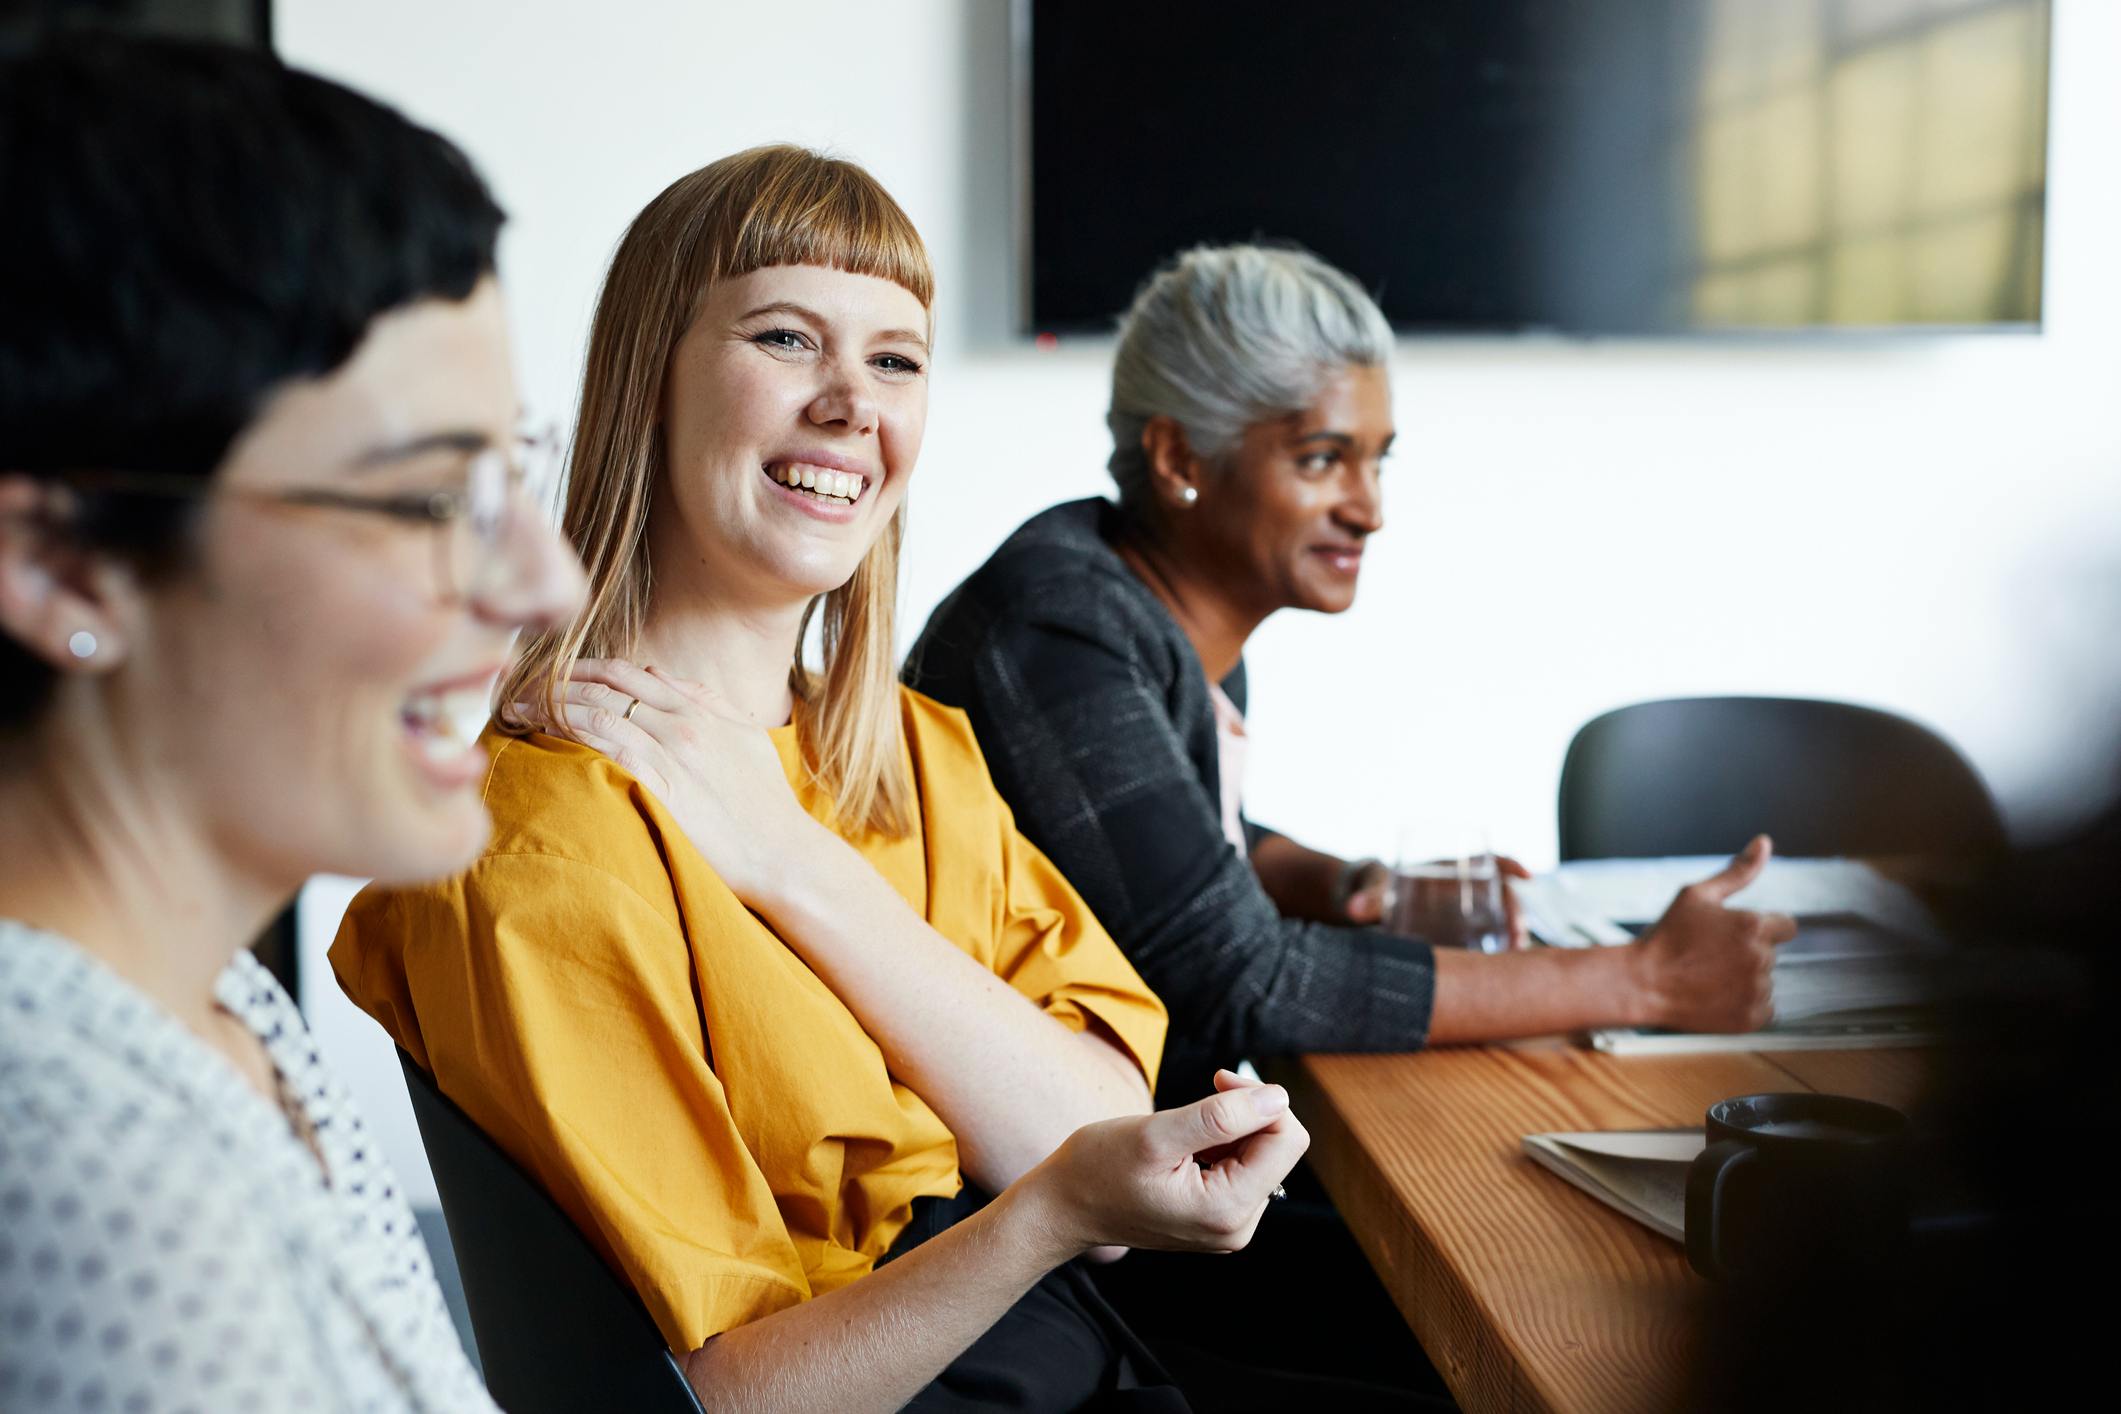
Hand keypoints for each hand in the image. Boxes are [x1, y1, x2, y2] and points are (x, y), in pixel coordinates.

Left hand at [516, 658, 828, 902]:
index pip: (628, 672)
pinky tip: (543, 731)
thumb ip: (706, 702)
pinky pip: (604, 743)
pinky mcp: (660, 783)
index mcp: (700, 709)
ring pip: (598, 708)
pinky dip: (569, 728)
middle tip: (517, 686)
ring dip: (549, 701)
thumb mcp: (746, 739)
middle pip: (604, 684)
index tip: (550, 673)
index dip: (582, 667)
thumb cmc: (765, 806)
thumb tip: (661, 677)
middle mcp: (682, 722)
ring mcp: (671, 751)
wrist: (782, 854)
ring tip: (515, 706)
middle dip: (554, 679)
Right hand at [1019, 1069, 1308, 1263]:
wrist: (1064, 1206)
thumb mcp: (1156, 1134)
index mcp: (1226, 1210)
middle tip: (1204, 1092)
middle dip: (1246, 1112)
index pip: (1287, 1140)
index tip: (1218, 1081)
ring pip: (1261, 1155)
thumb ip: (1221, 1116)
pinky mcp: (1219, 1218)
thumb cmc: (1098, 1169)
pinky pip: (1242, 1168)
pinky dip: (1221, 1144)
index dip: (1259, 1099)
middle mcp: (1237, 1227)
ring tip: (1184, 1129)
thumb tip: (1277, 1097)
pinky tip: (1186, 1146)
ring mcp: (1229, 1226)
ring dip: (1231, 1128)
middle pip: (1278, 1148)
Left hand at [1348, 855, 1533, 947]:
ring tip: (1513, 962)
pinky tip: (1504, 980)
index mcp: (1455, 870)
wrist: (1376, 907)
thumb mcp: (1379, 891)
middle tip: (1516, 941)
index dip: (1511, 865)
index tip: (1527, 876)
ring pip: (1505, 924)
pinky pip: (1493, 945)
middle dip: (1517, 916)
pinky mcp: (1470, 938)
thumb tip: (1352, 909)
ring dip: (1515, 941)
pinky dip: (1502, 958)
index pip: (1492, 861)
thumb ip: (1369, 898)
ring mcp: (1474, 915)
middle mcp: (1472, 890)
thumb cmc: (1382, 889)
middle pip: (1506, 897)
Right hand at [1627, 836, 1797, 1031]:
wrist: (1642, 983)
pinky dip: (1744, 1004)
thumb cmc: (1667, 935)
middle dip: (1747, 953)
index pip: (1786, 927)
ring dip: (1745, 979)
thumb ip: (1738, 871)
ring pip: (1765, 981)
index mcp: (1754, 925)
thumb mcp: (1697, 895)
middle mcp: (1761, 958)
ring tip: (1709, 977)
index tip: (1733, 936)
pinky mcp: (1750, 1019)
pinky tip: (1717, 996)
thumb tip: (1765, 842)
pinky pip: (1763, 1009)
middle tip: (1710, 956)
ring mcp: (1756, 991)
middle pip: (1770, 954)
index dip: (1761, 929)